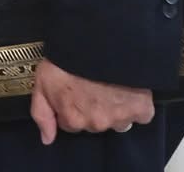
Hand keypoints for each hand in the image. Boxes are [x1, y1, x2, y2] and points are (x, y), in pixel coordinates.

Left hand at [28, 60, 153, 144]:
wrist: (95, 42)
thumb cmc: (66, 60)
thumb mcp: (42, 83)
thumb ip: (42, 114)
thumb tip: (47, 140)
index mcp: (73, 119)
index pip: (71, 124)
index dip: (71, 107)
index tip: (73, 91)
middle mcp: (97, 123)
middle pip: (94, 123)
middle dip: (92, 109)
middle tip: (91, 85)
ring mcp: (120, 117)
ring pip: (118, 121)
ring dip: (115, 108)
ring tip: (110, 86)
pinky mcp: (141, 109)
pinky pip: (142, 115)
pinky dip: (137, 106)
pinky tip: (129, 90)